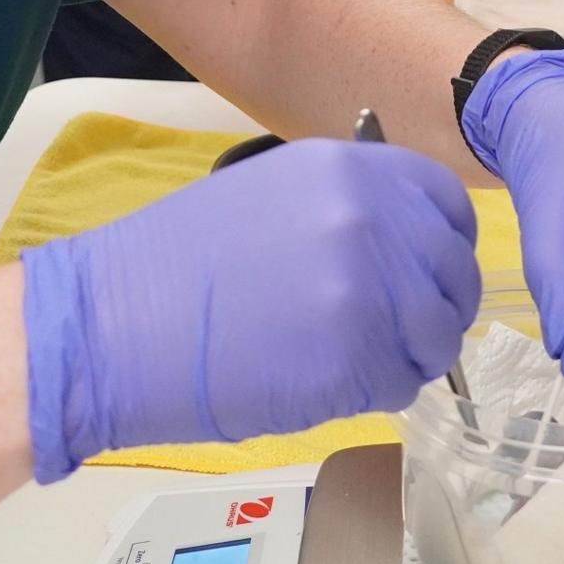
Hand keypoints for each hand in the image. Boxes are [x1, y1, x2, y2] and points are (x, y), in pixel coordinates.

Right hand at [19, 139, 480, 479]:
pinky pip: (400, 385)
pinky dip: (374, 394)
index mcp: (348, 169)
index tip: (426, 274)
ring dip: (407, 357)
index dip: (444, 247)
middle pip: (452, 274)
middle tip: (392, 334)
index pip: (448, 205)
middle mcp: (368, 218)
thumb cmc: (177, 266)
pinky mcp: (352, 360)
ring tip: (350, 361)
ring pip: (435, 335)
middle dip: (432, 310)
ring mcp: (365, 290)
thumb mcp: (273, 194)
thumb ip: (347, 209)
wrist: (112, 325)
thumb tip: (406, 248)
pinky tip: (322, 383)